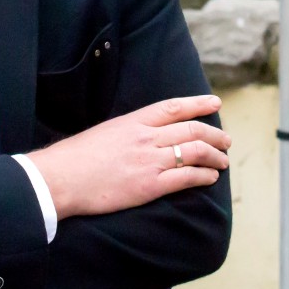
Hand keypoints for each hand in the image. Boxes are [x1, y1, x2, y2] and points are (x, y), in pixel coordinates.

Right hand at [27, 94, 230, 218]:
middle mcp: (147, 137)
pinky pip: (186, 178)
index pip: (174, 107)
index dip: (199, 103)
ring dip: (215, 156)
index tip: (215, 103)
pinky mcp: (150, 185)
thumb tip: (147, 135)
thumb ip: (130, 131)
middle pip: (192, 130)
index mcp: (135, 121)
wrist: (62, 178)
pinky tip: (209, 178)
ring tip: (223, 162)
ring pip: (195, 152)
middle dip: (215, 135)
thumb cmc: (77, 157)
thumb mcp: (107, 132)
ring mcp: (150, 161)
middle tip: (226, 141)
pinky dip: (203, 176)